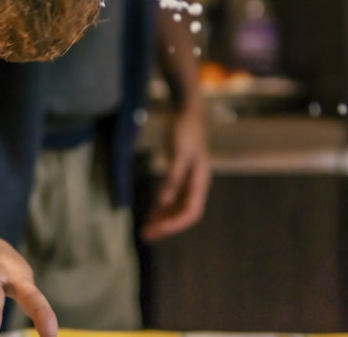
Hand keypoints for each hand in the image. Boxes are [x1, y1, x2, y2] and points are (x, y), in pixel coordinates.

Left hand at [139, 107, 211, 241]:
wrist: (188, 110)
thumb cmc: (185, 128)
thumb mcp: (178, 152)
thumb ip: (173, 178)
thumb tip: (164, 202)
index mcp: (200, 181)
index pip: (191, 212)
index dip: (174, 224)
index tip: (156, 230)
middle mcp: (197, 184)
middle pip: (184, 214)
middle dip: (166, 226)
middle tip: (146, 236)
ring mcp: (190, 180)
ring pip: (179, 208)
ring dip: (164, 220)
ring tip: (147, 230)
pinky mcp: (182, 175)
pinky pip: (174, 198)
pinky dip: (163, 208)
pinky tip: (152, 213)